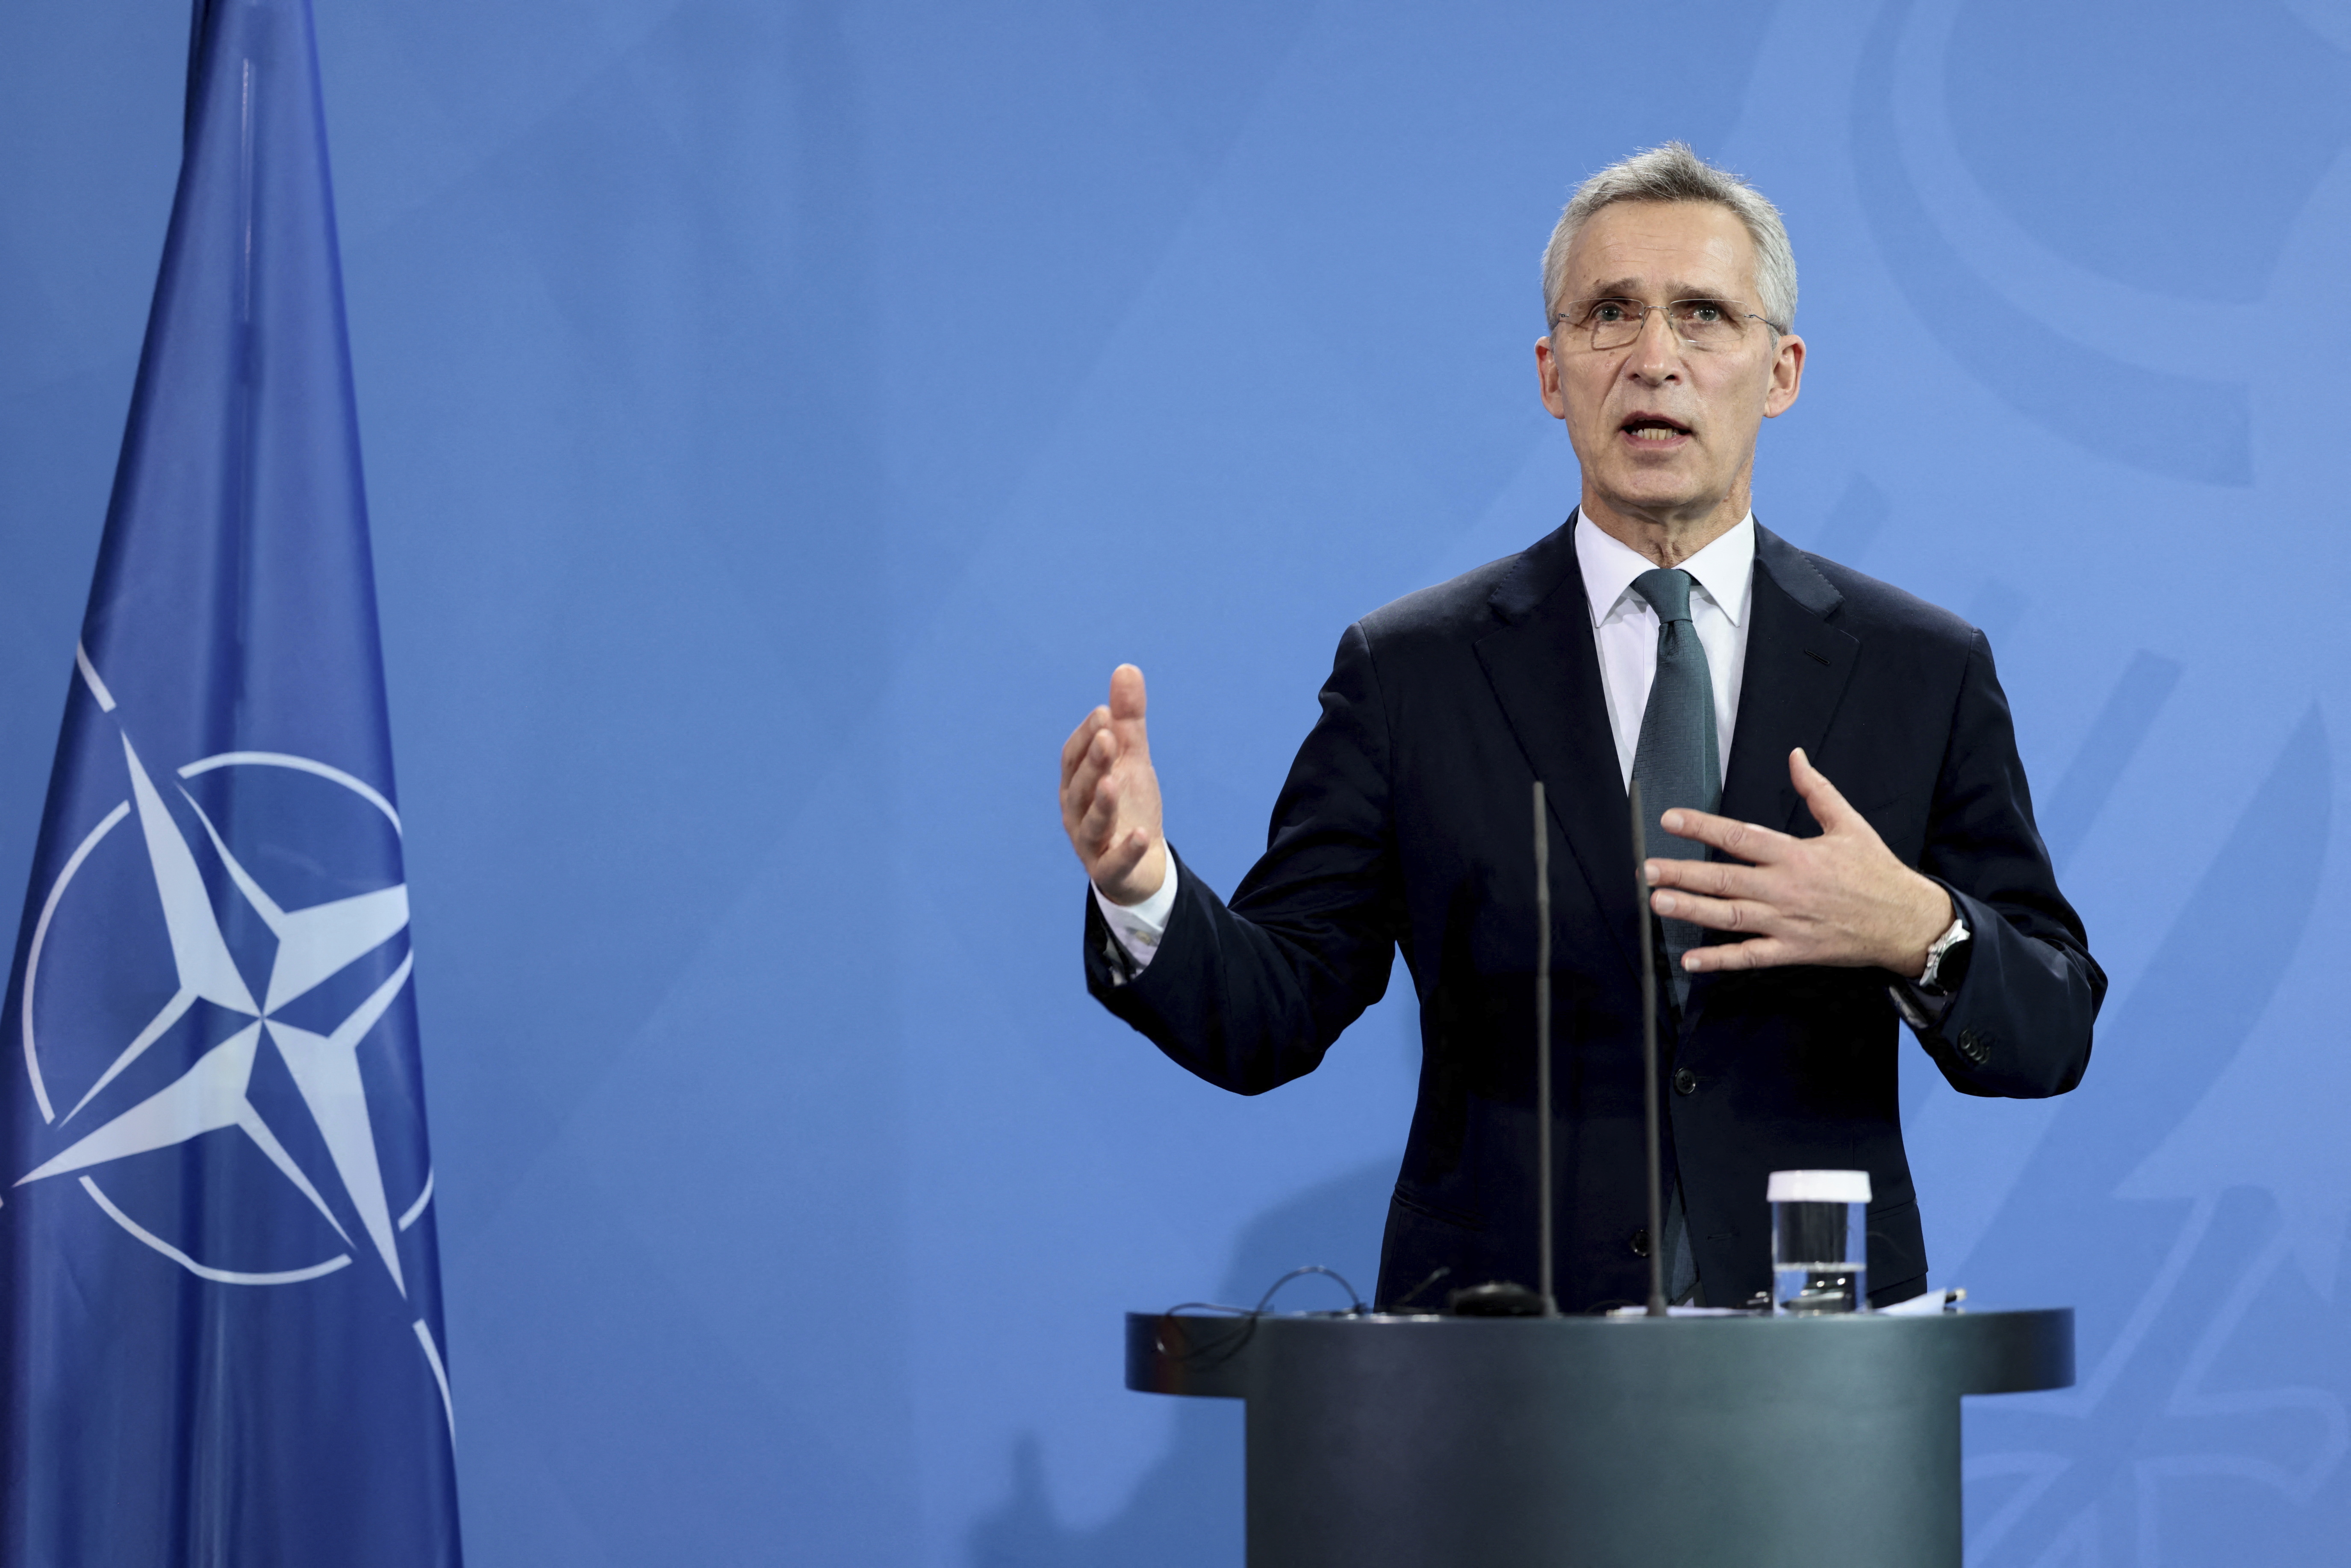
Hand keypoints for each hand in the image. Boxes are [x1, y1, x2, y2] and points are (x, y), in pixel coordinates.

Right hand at [1060, 664, 1168, 904]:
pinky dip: (1127, 850)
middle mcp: (1077, 812)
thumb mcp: (1131, 759)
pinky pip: (1115, 863)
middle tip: (1107, 735)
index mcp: (1076, 784)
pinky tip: (1143, 835)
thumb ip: (1127, 720)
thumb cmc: (1129, 805)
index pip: (1074, 757)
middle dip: (1093, 760)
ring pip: (1091, 823)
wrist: (1142, 864)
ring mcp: (1091, 844)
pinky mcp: (1109, 871)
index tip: (1105, 712)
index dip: (1086, 736)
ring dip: (1102, 802)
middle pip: (1081, 786)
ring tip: (1113, 781)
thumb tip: (1126, 668)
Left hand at [1643, 748, 1950, 976]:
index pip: (1739, 836)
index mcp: (1796, 855)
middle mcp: (1785, 889)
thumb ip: (1816, 791)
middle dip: (1683, 873)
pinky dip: (1721, 961)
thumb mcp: (1849, 824)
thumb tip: (1795, 756)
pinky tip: (1692, 961)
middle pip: (1725, 878)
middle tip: (1647, 869)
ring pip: (1730, 916)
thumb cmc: (1876, 871)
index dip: (1702, 827)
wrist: (1906, 921)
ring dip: (1691, 910)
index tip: (1670, 819)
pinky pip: (1751, 957)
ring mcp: (1787, 923)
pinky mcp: (1793, 951)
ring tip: (1657, 902)